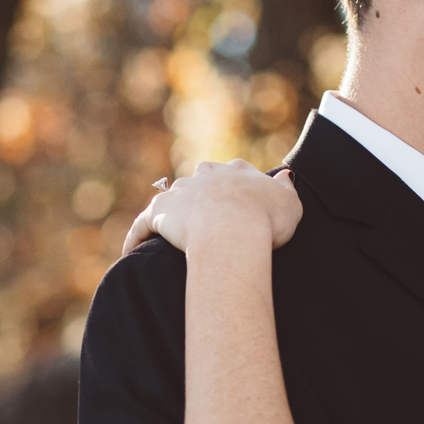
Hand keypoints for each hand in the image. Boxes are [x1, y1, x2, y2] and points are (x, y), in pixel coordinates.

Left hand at [123, 160, 302, 254]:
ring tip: (168, 239)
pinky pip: (143, 224)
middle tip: (204, 220)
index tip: (237, 204)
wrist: (234, 232)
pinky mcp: (159, 212)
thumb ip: (286, 189)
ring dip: (170, 215)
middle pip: (199, 181)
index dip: (235, 188)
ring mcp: (180, 191)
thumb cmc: (265, 221)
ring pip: (171, 200)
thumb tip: (284, 177)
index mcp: (236, 171)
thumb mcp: (290, 204)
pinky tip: (132, 253)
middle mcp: (206, 175)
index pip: (233, 173)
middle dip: (200, 195)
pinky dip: (137, 237)